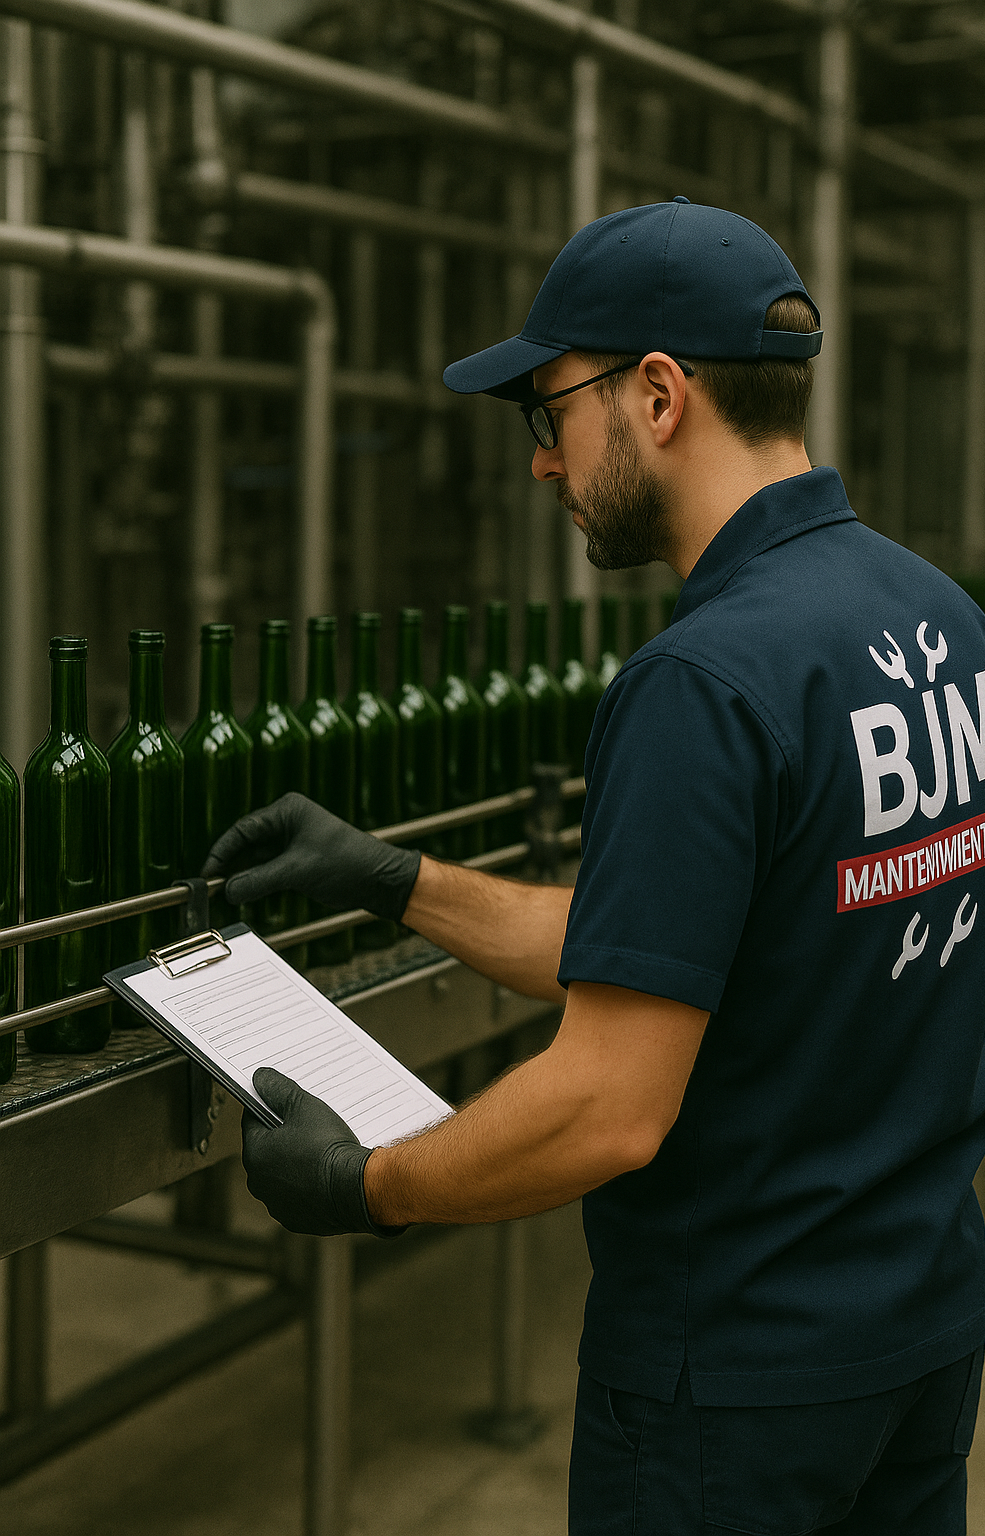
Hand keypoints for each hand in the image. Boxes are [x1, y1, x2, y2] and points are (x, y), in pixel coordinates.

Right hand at [201, 792, 420, 919]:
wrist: (379, 880)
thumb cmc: (348, 862)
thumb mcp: (297, 871)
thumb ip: (259, 880)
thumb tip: (229, 890)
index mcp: (288, 811)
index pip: (243, 829)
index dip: (222, 852)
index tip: (209, 873)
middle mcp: (288, 823)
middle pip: (247, 844)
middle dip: (231, 866)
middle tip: (213, 888)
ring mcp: (292, 843)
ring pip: (256, 860)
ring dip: (243, 877)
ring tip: (227, 895)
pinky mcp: (298, 862)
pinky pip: (268, 871)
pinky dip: (257, 883)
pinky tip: (246, 895)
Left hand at [243, 1066, 405, 1237]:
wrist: (356, 1190)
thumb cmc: (328, 1146)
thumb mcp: (304, 1106)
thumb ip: (277, 1089)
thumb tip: (259, 1077)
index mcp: (254, 1154)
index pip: (252, 1121)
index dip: (268, 1108)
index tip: (284, 1102)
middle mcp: (258, 1183)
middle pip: (267, 1150)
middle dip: (283, 1137)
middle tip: (306, 1124)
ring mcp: (277, 1204)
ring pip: (282, 1175)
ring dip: (294, 1163)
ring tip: (320, 1150)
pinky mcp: (297, 1220)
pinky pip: (298, 1196)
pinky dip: (307, 1186)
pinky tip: (326, 1174)